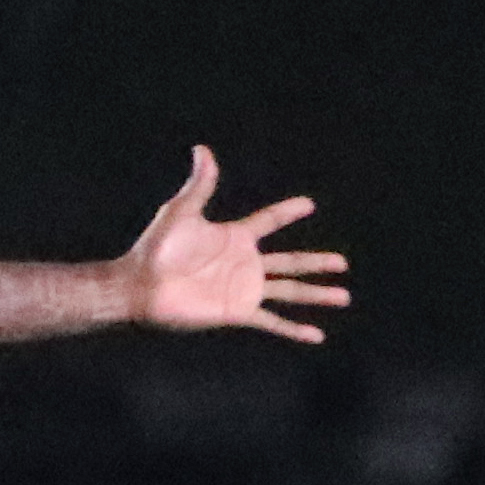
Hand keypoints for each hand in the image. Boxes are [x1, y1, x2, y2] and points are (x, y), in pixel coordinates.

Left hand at [117, 147, 350, 342]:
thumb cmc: (157, 247)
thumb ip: (199, 184)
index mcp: (234, 237)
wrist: (142, 285)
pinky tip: (317, 335)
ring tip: (343, 296)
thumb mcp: (181, 211)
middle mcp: (245, 263)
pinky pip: (273, 322)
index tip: (309, 204)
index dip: (287, 212)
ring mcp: (244, 288)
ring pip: (290, 291)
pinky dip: (294, 329)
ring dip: (317, 294)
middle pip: (291, 261)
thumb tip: (202, 149)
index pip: (268, 221)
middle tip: (343, 263)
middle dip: (317, 262)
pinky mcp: (238, 311)